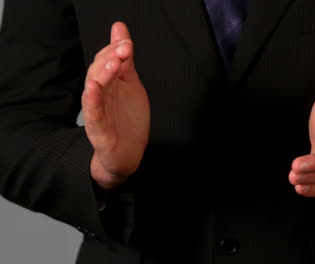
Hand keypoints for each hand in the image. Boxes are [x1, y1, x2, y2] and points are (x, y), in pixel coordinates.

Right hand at [81, 22, 149, 189]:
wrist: (128, 152)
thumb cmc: (127, 118)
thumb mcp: (131, 83)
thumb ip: (125, 59)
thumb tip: (120, 30)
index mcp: (108, 84)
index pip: (105, 61)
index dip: (115, 49)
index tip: (126, 41)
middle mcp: (100, 95)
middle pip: (98, 72)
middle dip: (110, 58)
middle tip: (124, 48)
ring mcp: (98, 112)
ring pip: (94, 90)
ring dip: (102, 75)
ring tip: (112, 63)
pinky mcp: (99, 129)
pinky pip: (93, 114)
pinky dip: (92, 101)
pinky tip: (93, 89)